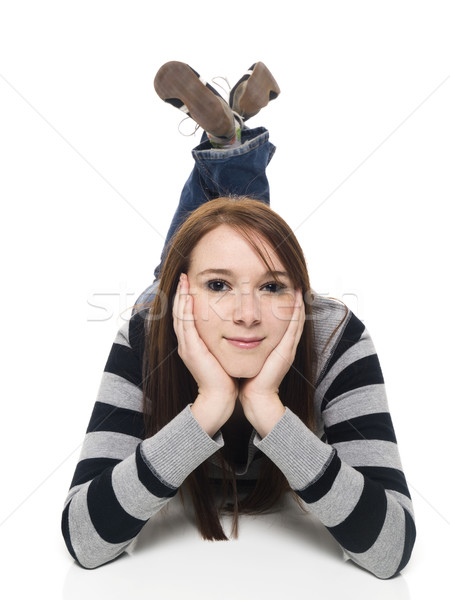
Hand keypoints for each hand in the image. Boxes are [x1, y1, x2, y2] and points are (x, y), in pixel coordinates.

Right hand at [173, 273, 237, 435]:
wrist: (221, 396)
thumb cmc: (225, 375)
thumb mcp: (221, 351)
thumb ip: (222, 337)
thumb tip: (233, 323)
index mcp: (193, 342)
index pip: (186, 315)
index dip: (186, 298)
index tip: (190, 282)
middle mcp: (186, 343)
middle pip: (179, 312)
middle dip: (180, 293)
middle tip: (183, 275)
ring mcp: (186, 346)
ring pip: (179, 316)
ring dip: (181, 297)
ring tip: (183, 281)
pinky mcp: (190, 350)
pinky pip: (185, 326)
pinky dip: (186, 311)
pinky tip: (189, 298)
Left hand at [239, 290, 304, 437]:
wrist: (255, 397)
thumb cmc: (249, 378)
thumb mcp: (249, 354)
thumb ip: (247, 342)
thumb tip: (236, 329)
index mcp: (276, 344)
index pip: (283, 319)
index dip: (285, 303)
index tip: (281, 287)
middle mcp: (285, 344)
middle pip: (293, 316)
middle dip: (294, 299)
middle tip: (294, 281)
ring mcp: (288, 347)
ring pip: (297, 319)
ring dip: (298, 302)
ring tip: (298, 285)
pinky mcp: (287, 351)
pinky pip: (295, 328)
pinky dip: (297, 313)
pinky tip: (297, 299)